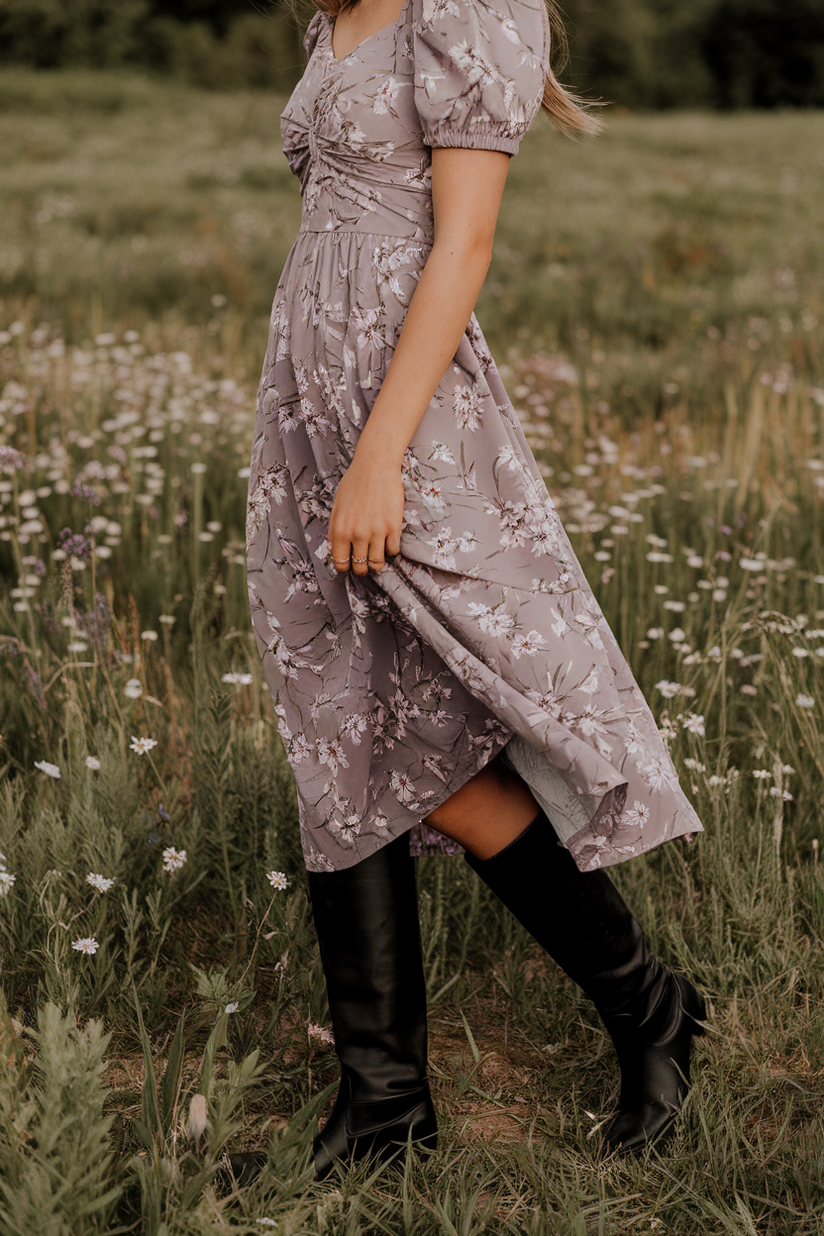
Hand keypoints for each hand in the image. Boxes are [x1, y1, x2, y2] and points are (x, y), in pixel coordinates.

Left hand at [329, 449, 403, 574]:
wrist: (375, 466)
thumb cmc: (354, 483)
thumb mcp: (336, 507)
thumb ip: (335, 529)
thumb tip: (337, 549)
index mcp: (339, 531)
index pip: (340, 563)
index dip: (344, 567)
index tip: (349, 565)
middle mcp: (357, 535)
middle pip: (360, 567)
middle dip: (361, 568)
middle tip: (364, 563)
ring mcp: (376, 532)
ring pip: (378, 563)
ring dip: (377, 563)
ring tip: (377, 555)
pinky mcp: (393, 527)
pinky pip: (393, 551)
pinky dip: (390, 550)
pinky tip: (387, 541)